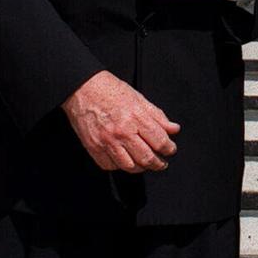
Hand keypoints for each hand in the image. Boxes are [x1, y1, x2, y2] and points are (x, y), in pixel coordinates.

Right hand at [62, 70, 179, 173]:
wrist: (83, 88)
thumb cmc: (111, 90)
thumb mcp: (139, 99)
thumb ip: (158, 116)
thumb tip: (174, 129)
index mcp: (136, 118)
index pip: (159, 141)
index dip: (169, 148)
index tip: (170, 149)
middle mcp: (122, 132)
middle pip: (146, 158)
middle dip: (158, 164)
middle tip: (162, 163)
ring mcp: (107, 142)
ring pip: (129, 166)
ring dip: (141, 168)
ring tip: (145, 164)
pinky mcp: (93, 147)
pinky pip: (110, 166)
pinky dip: (120, 166)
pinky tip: (125, 160)